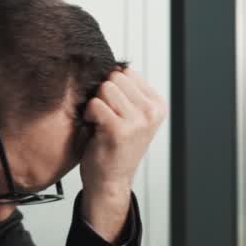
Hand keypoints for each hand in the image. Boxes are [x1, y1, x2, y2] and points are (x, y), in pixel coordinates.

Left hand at [80, 67, 166, 241]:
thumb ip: (127, 91)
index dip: (112, 88)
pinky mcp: (119, 130)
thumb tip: (113, 65)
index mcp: (157, 104)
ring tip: (99, 122)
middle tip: (103, 116)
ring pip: (105, 88)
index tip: (114, 109)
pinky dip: (89, 115)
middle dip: (103, 94)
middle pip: (115, 78)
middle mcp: (151, 111)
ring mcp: (138, 121)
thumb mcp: (131, 116)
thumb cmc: (115, 147)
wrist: (110, 181)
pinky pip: (95, 104)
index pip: (127, 73)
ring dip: (95, 104)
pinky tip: (94, 128)